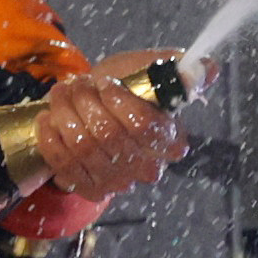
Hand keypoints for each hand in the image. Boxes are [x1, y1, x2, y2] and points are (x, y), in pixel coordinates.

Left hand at [33, 49, 190, 199]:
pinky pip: (64, 164)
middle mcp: (147, 166)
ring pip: (83, 148)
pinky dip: (52, 138)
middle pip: (109, 136)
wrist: (95, 114)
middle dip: (85, 103)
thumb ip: (177, 69)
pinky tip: (49, 118)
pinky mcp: (90, 188)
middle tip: (76, 83)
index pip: (145, 126)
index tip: (104, 82)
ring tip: (61, 93)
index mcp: (170, 139)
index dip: (119, 103)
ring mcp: (118, 182)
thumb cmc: (126, 89)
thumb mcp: (152, 71)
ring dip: (65, 115)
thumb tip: (208, 68)